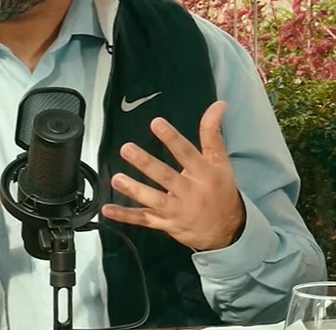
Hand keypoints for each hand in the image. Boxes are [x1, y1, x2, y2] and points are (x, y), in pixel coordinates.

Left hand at [101, 101, 244, 250]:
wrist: (227, 230)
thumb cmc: (221, 191)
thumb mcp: (220, 161)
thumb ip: (212, 133)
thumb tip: (217, 105)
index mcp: (203, 173)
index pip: (186, 153)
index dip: (172, 138)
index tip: (156, 123)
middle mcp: (190, 192)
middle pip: (166, 176)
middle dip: (146, 163)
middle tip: (127, 149)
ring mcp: (177, 210)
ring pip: (154, 200)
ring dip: (134, 190)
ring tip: (116, 179)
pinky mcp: (166, 224)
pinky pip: (144, 220)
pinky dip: (125, 216)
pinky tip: (108, 209)